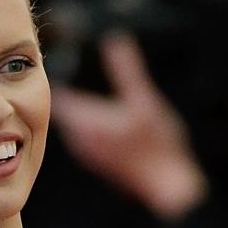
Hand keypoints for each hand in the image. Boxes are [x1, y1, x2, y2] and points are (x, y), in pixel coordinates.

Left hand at [50, 33, 208, 217]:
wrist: (168, 187)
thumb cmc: (157, 146)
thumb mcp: (145, 100)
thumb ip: (127, 70)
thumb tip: (114, 40)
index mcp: (86, 122)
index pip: (59, 93)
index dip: (60, 74)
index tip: (62, 56)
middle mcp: (80, 139)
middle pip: (64, 108)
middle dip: (69, 88)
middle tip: (70, 64)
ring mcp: (88, 152)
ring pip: (74, 123)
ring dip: (79, 106)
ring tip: (86, 86)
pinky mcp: (98, 160)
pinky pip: (84, 135)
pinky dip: (89, 122)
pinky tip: (103, 115)